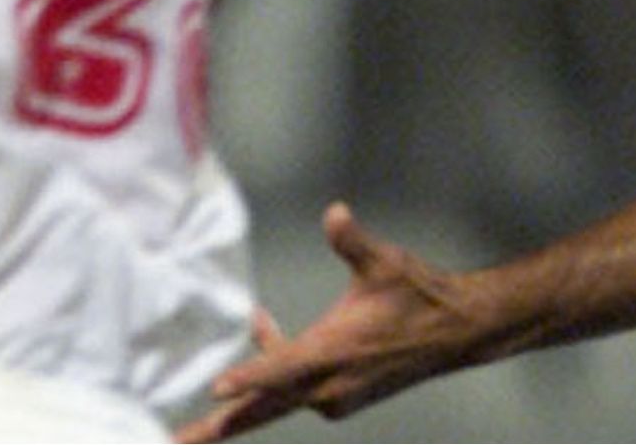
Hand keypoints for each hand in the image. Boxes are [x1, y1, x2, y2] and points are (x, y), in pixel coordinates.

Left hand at [176, 203, 485, 440]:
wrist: (458, 331)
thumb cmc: (419, 294)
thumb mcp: (384, 263)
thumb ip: (352, 242)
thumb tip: (335, 214)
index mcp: (334, 353)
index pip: (282, 369)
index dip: (248, 378)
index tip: (215, 392)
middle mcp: (331, 385)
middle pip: (264, 408)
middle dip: (219, 428)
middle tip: (177, 443)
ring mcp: (336, 396)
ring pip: (276, 399)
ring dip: (244, 395)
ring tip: (207, 403)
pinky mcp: (343, 397)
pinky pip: (293, 392)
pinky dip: (270, 378)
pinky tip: (264, 331)